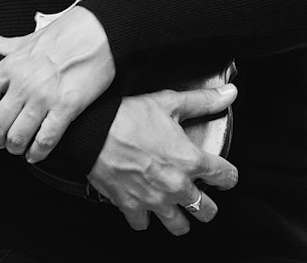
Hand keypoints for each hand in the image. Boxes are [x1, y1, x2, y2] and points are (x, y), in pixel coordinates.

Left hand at [0, 6, 114, 162]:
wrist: (97, 33)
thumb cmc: (62, 36)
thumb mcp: (26, 39)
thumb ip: (3, 44)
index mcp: (8, 67)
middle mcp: (22, 84)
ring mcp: (44, 97)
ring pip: (17, 136)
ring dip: (15, 148)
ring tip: (17, 148)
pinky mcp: (67, 107)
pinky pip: (46, 139)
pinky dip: (38, 152)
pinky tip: (36, 154)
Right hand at [89, 85, 238, 235]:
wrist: (90, 132)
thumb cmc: (125, 117)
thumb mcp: (166, 102)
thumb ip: (201, 100)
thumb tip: (229, 93)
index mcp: (190, 161)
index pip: (227, 177)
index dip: (227, 175)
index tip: (221, 174)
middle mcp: (177, 186)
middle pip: (208, 211)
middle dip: (206, 204)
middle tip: (198, 195)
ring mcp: (154, 199)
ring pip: (180, 226)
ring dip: (179, 217)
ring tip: (174, 207)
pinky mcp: (131, 205)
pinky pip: (143, 225)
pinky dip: (144, 218)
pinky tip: (143, 207)